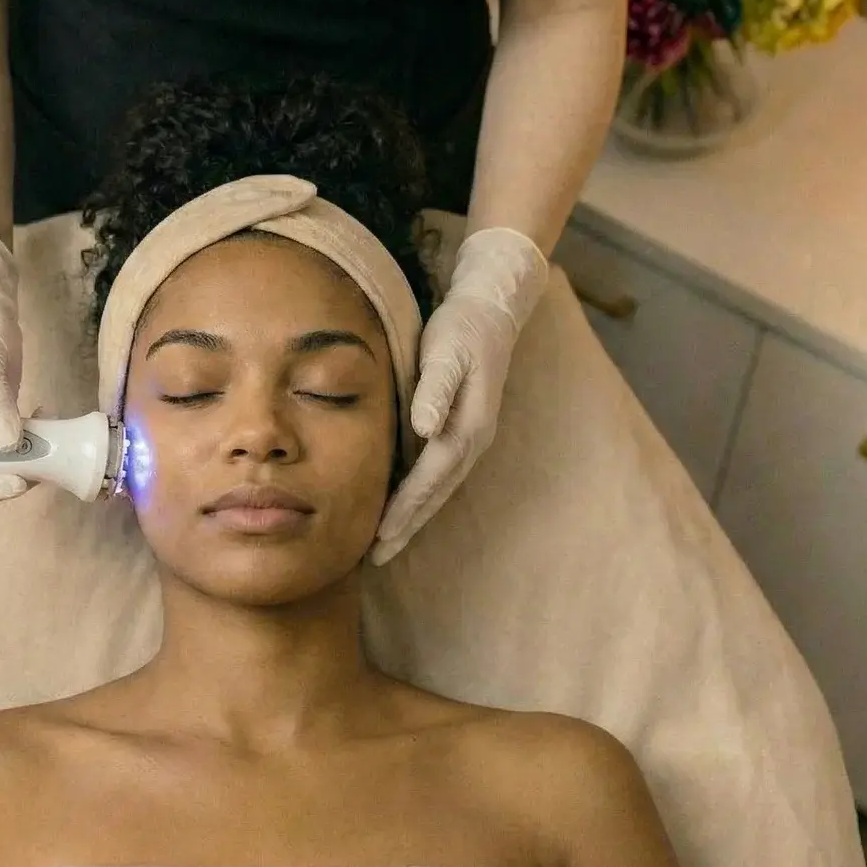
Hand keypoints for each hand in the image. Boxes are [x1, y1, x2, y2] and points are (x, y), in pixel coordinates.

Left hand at [370, 227, 549, 564]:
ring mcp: (469, 438)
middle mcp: (472, 440)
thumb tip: (425, 429)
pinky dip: (418, 494)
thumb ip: (436, 390)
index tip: (380, 537)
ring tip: (384, 542)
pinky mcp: (461, 430)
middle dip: (406, 527)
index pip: (429, 480)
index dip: (405, 510)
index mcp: (468, 428)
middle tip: (375, 557)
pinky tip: (399, 503)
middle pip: (435, 494)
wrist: (491, 310)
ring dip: (412, 516)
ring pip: (437, 488)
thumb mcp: (448, 352)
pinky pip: (436, 473)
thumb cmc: (463, 328)